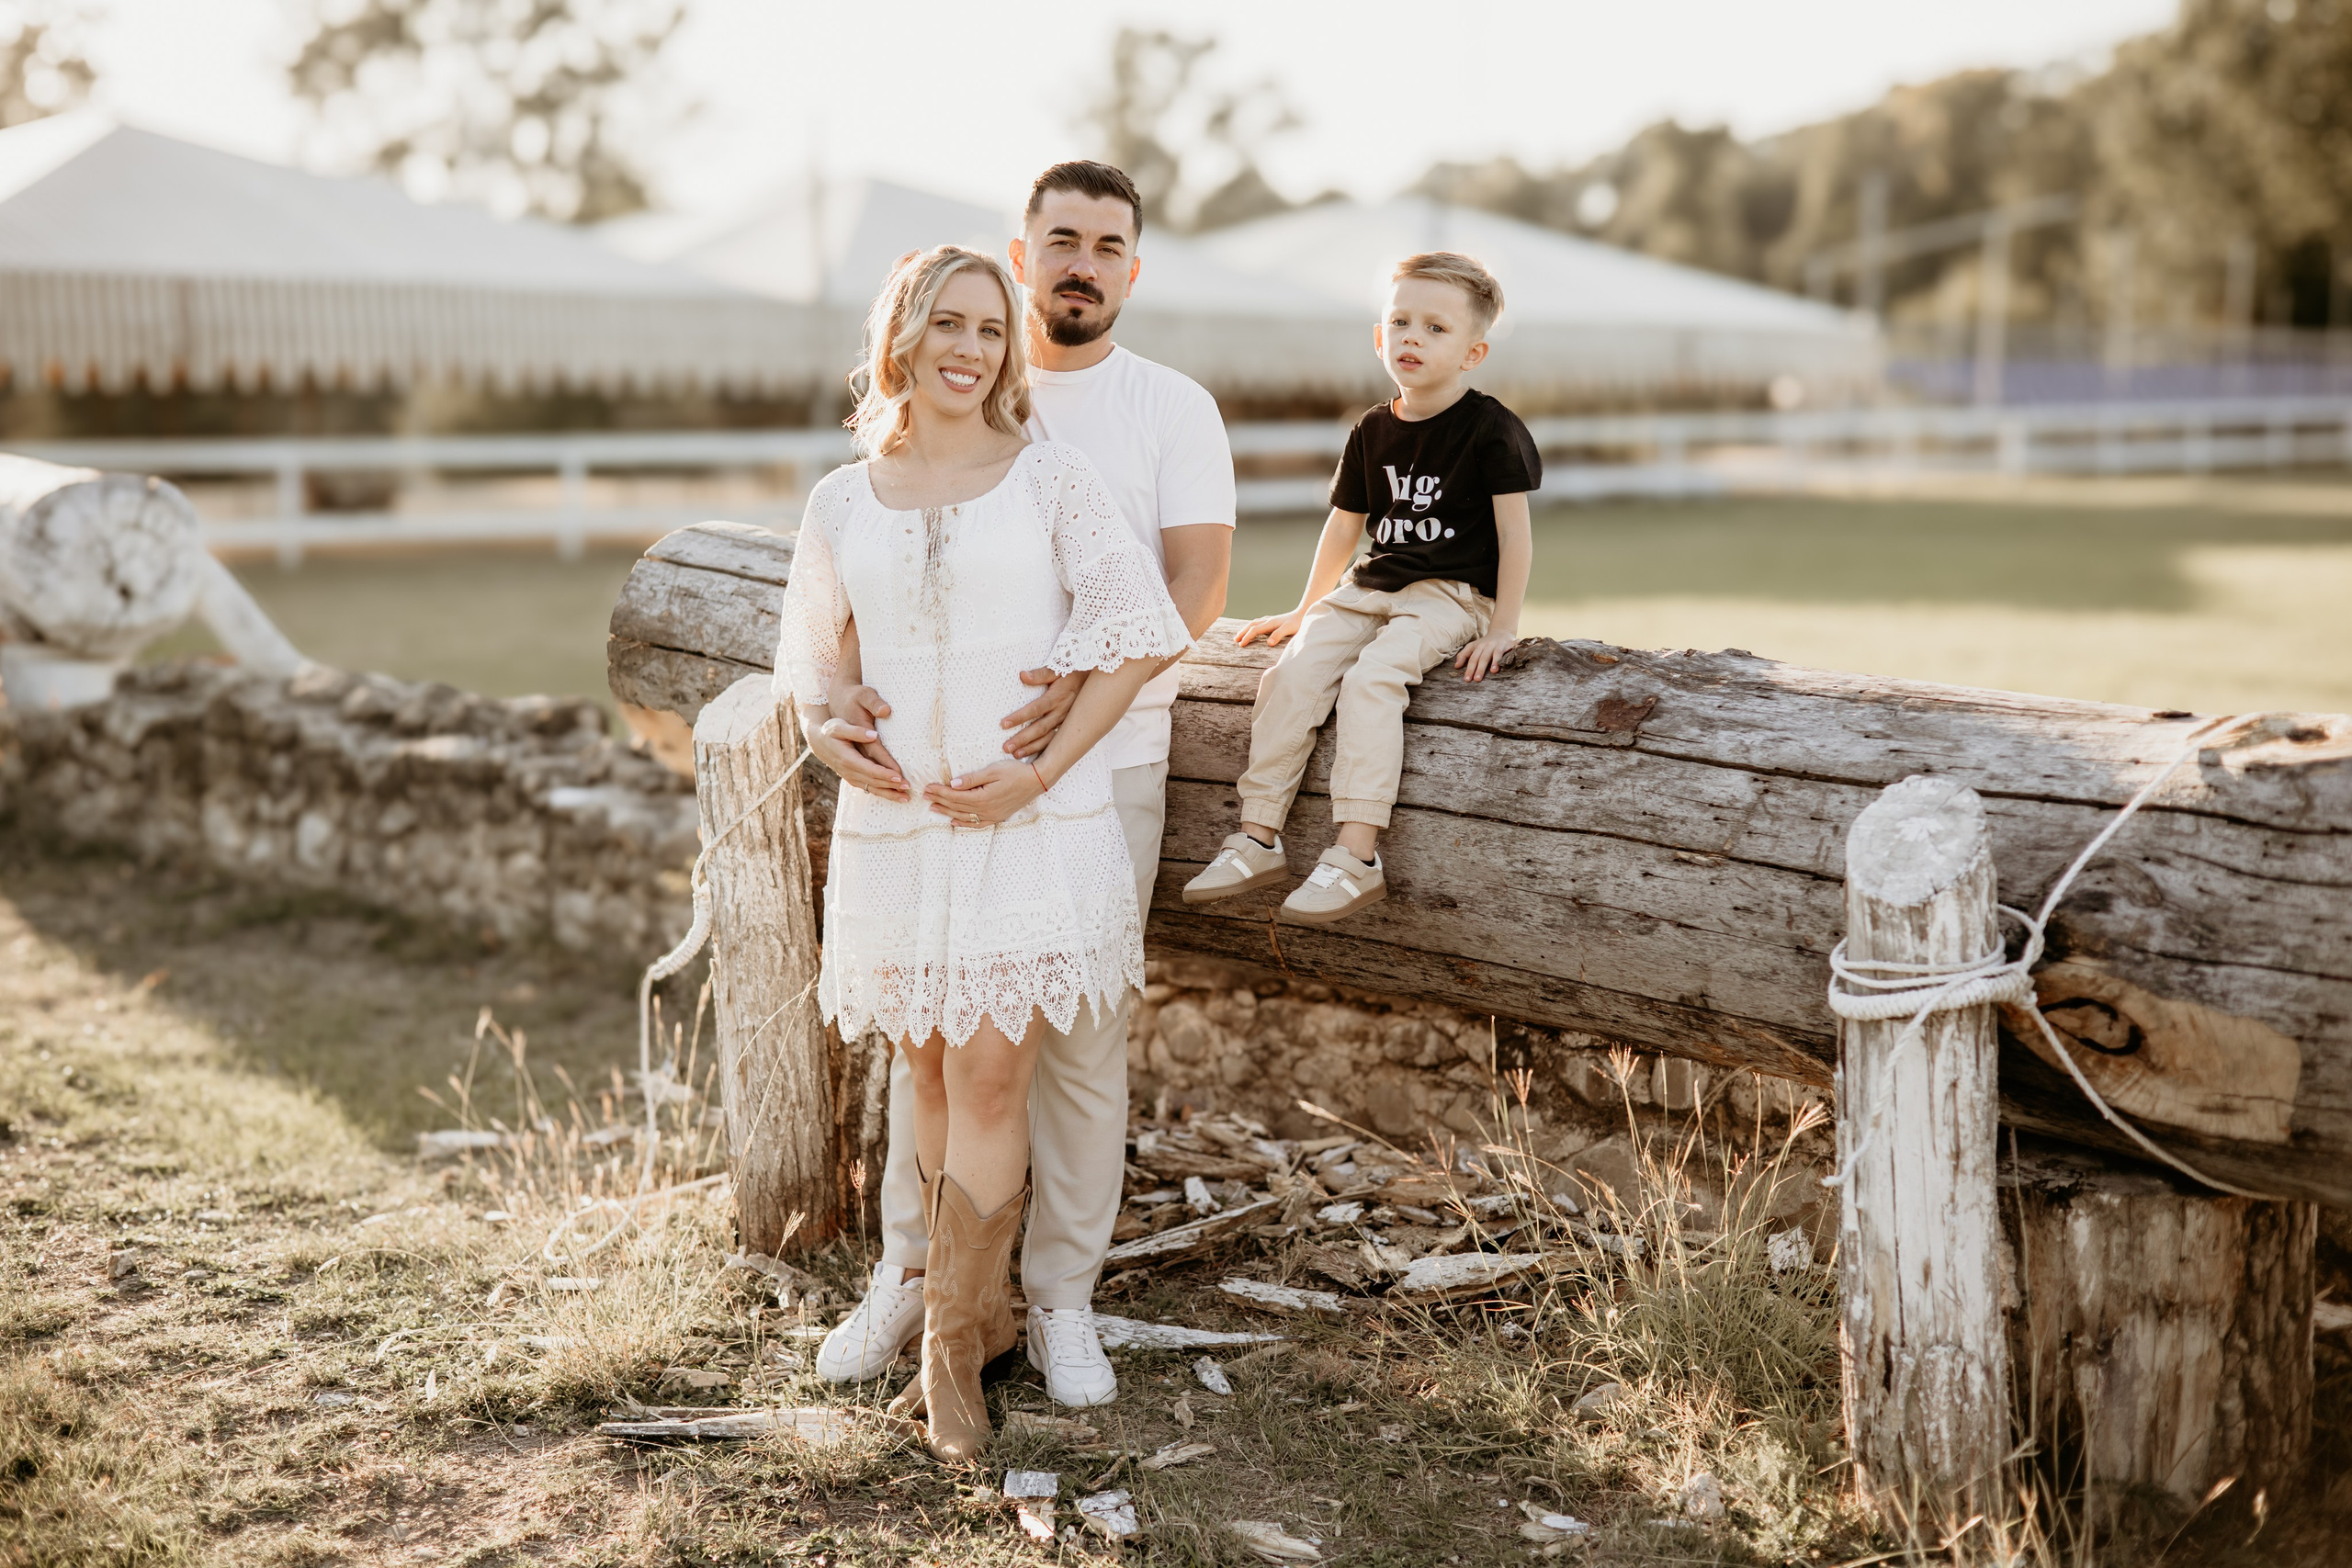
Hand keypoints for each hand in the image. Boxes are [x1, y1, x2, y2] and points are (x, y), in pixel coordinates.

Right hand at [815, 678, 908, 800]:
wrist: (818, 741)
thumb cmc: (831, 731)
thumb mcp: (839, 727)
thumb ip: (856, 731)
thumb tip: (873, 735)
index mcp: (847, 759)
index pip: (869, 769)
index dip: (884, 774)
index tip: (899, 776)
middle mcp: (849, 771)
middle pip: (873, 782)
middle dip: (891, 786)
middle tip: (909, 787)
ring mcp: (850, 776)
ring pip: (872, 788)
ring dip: (889, 794)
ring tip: (906, 798)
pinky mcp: (853, 778)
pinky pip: (868, 788)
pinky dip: (882, 793)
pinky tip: (894, 795)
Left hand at [923, 761, 1044, 826]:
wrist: (1037, 781)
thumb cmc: (1015, 772)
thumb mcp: (993, 771)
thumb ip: (972, 779)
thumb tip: (953, 784)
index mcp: (982, 797)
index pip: (954, 795)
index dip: (939, 791)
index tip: (928, 787)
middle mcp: (985, 810)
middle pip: (956, 806)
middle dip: (939, 801)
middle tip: (924, 796)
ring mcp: (991, 815)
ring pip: (963, 816)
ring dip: (947, 812)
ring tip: (933, 808)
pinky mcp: (997, 817)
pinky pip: (977, 824)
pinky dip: (963, 824)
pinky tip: (954, 822)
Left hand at [1001, 667, 1085, 758]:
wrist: (1094, 682)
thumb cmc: (1073, 674)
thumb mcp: (1058, 670)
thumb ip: (1040, 674)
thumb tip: (1023, 675)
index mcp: (1056, 698)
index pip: (1035, 709)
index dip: (1019, 717)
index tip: (1004, 724)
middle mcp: (1060, 712)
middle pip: (1039, 728)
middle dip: (1023, 739)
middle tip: (1007, 747)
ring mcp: (1065, 722)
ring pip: (1048, 738)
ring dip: (1032, 747)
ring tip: (1016, 754)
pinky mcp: (1068, 727)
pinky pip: (1056, 741)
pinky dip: (1045, 749)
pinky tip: (1034, 756)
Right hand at [1236, 607, 1305, 647]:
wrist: (1305, 612)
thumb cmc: (1298, 622)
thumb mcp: (1289, 630)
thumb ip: (1278, 635)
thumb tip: (1268, 643)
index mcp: (1270, 623)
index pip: (1254, 630)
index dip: (1247, 637)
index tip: (1241, 645)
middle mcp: (1269, 620)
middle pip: (1251, 625)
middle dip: (1243, 632)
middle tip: (1235, 640)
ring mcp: (1271, 620)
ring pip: (1254, 623)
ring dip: (1246, 628)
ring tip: (1240, 634)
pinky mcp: (1274, 621)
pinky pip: (1259, 623)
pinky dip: (1253, 626)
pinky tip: (1255, 629)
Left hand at [1453, 629, 1519, 683]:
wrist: (1501, 631)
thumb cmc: (1485, 643)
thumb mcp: (1473, 646)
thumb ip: (1463, 655)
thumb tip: (1456, 666)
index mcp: (1479, 646)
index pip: (1473, 658)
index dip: (1469, 668)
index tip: (1467, 679)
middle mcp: (1488, 645)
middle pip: (1483, 657)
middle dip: (1480, 668)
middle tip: (1477, 679)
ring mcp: (1499, 645)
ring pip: (1497, 653)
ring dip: (1495, 661)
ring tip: (1493, 671)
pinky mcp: (1510, 644)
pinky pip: (1511, 649)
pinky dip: (1513, 652)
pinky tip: (1512, 660)